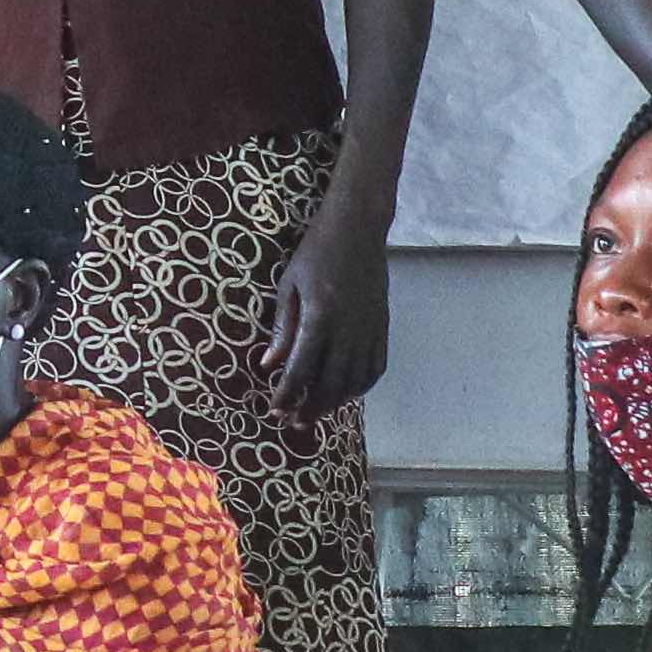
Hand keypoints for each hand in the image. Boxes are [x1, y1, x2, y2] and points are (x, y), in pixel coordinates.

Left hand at [262, 207, 387, 420]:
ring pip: (355, 380)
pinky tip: (346, 393)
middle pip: (330, 384)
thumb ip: (282, 328)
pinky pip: (375, 367)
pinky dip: (361, 386)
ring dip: (336, 402)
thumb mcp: (288, 286)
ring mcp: (370, 329)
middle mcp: (348, 328)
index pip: (301, 369)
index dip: (287, 394)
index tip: (275, 410)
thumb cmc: (316, 252)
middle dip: (311, 408)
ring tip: (317, 412)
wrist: (358, 228)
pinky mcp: (382, 326)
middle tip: (295, 423)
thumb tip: (268, 365)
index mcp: (320, 317)